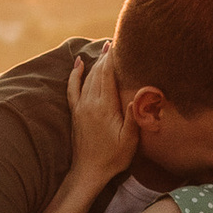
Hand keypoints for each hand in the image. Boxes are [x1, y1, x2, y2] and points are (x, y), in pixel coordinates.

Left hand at [65, 46, 133, 187]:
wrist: (89, 171)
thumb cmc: (113, 157)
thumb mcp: (130, 140)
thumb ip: (134, 116)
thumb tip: (139, 94)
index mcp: (104, 107)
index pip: (108, 76)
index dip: (113, 59)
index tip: (119, 45)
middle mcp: (90, 103)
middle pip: (98, 73)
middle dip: (106, 57)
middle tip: (114, 41)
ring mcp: (81, 107)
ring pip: (88, 78)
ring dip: (96, 63)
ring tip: (104, 50)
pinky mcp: (76, 113)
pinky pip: (73, 88)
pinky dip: (75, 74)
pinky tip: (78, 63)